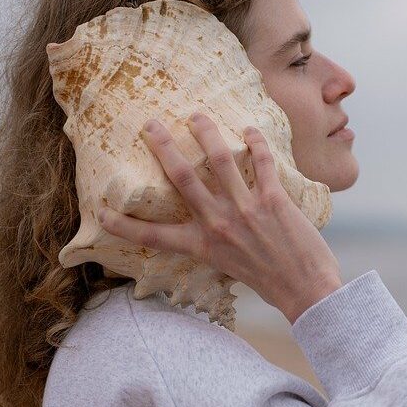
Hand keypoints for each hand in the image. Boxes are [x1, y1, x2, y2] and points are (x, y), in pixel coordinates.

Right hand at [97, 112, 342, 323]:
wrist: (306, 290)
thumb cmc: (268, 281)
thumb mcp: (227, 265)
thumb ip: (213, 242)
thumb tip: (206, 222)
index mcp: (202, 246)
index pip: (153, 237)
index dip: (124, 224)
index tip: (101, 210)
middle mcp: (218, 225)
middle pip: (181, 178)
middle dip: (162, 147)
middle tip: (149, 126)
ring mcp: (245, 210)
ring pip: (219, 160)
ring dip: (206, 132)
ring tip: (196, 116)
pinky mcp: (274, 200)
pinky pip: (262, 161)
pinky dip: (255, 141)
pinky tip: (249, 129)